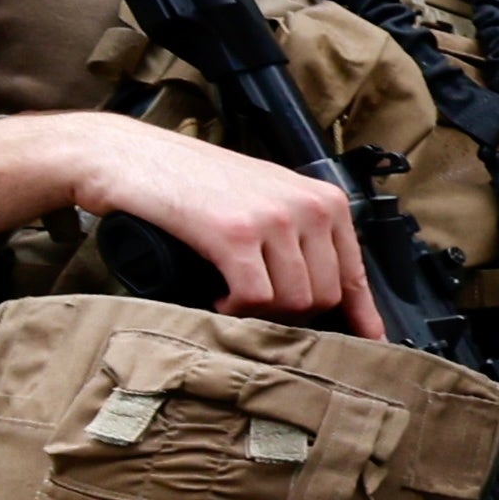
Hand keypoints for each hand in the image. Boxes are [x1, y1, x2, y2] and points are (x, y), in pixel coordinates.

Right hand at [27, 114, 369, 318]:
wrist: (132, 155)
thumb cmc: (196, 182)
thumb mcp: (266, 201)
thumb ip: (301, 239)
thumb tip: (329, 300)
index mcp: (326, 200)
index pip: (355, 274)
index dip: (360, 317)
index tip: (366, 343)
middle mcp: (309, 207)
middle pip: (326, 297)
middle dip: (292, 315)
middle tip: (255, 306)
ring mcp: (274, 220)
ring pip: (294, 302)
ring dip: (262, 314)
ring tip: (231, 297)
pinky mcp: (235, 234)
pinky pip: (256, 298)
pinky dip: (236, 309)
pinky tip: (218, 297)